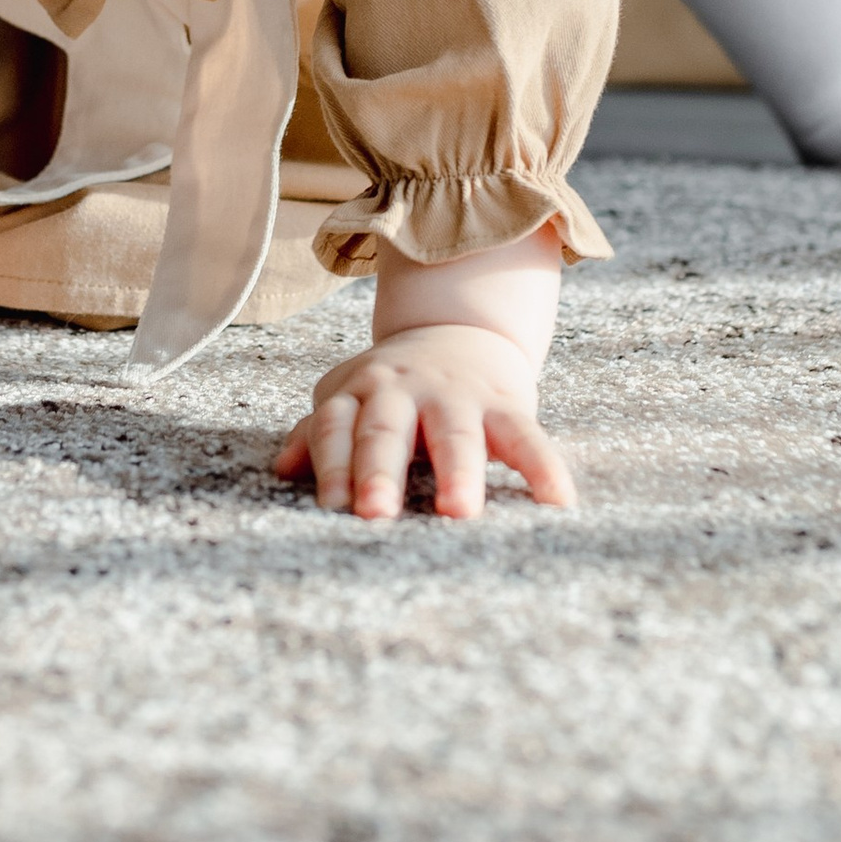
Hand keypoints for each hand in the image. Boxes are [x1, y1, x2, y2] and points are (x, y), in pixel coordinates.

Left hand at [273, 321, 575, 521]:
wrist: (460, 328)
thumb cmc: (394, 386)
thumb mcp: (352, 397)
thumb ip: (319, 434)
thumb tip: (281, 470)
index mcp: (360, 391)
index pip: (336, 427)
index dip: (330, 464)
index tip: (331, 507)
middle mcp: (404, 390)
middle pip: (387, 430)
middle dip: (380, 470)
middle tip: (375, 513)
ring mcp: (457, 395)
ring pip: (456, 435)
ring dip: (458, 471)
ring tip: (458, 511)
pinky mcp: (506, 404)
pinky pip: (527, 437)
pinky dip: (544, 468)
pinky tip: (559, 502)